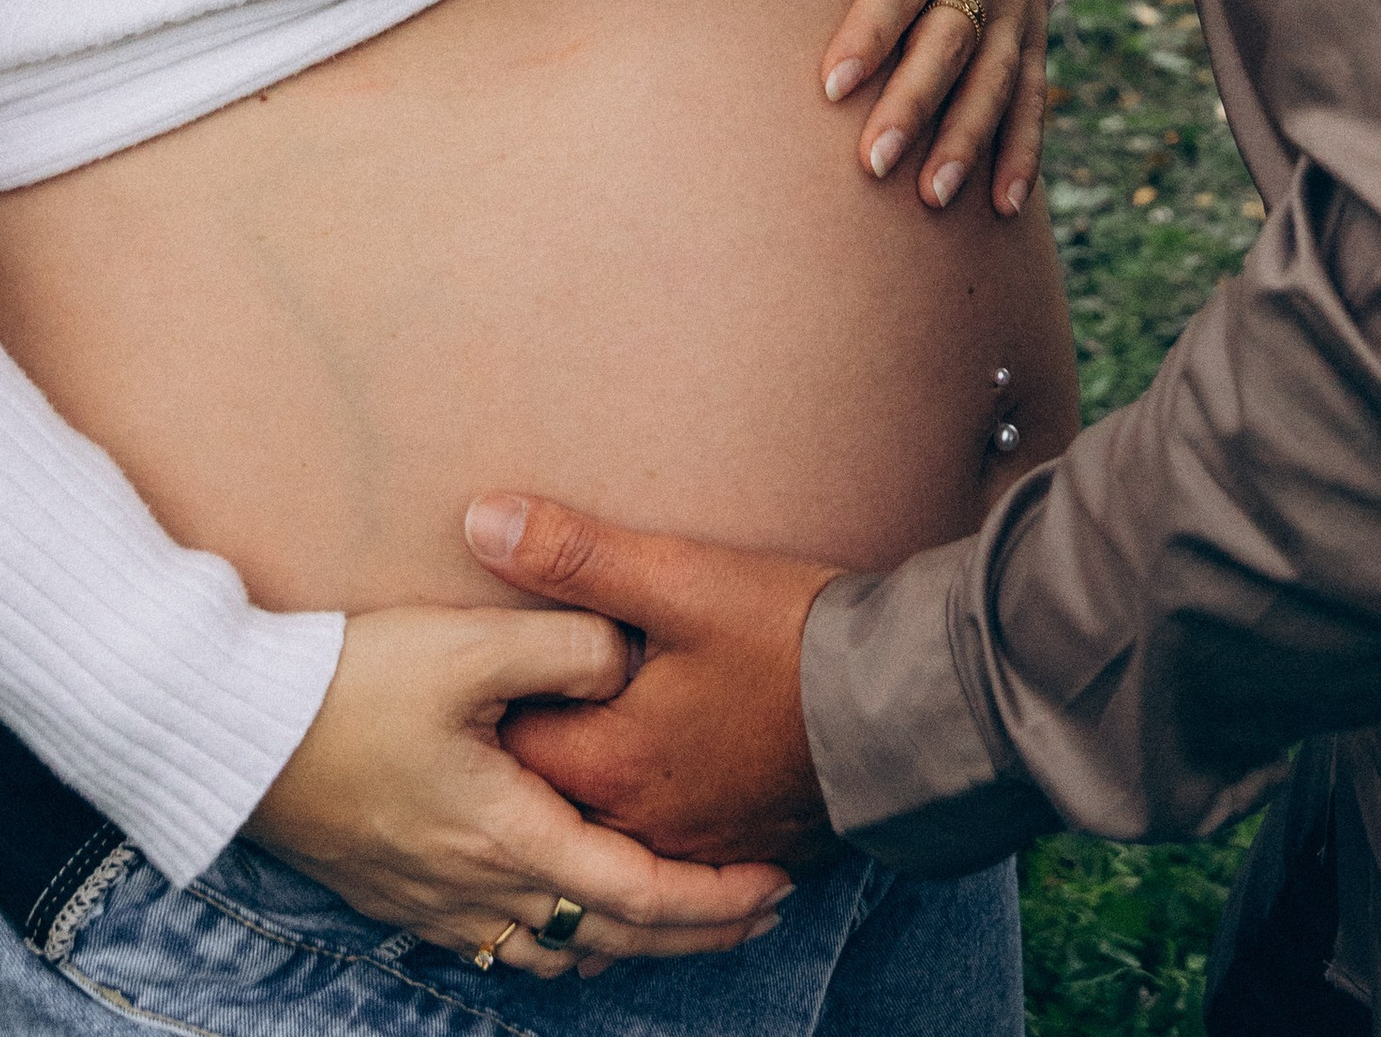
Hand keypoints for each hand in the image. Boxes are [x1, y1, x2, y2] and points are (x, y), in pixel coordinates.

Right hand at [246, 602, 792, 975]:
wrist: (233, 729)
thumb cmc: (352, 684)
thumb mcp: (469, 648)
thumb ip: (565, 646)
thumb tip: (631, 657)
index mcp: (507, 835)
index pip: (636, 894)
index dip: (713, 897)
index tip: (774, 883)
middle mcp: (476, 889)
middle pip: (607, 938)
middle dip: (694, 931)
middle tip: (761, 909)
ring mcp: (431, 902)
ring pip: (555, 952)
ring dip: (627, 942)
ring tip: (681, 916)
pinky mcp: (396, 894)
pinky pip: (500, 944)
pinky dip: (557, 940)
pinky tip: (566, 916)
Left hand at [473, 497, 842, 872]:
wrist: (901, 701)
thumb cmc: (788, 636)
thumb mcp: (679, 579)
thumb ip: (575, 555)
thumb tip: (480, 520)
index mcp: (613, 765)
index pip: (508, 750)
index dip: (487, 708)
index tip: (480, 675)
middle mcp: (643, 827)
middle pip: (554, 806)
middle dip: (533, 763)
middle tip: (510, 719)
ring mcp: (697, 849)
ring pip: (610, 840)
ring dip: (587, 806)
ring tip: (570, 762)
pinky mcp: (746, 852)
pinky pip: (670, 860)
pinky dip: (646, 835)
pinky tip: (651, 798)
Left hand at [768, 0, 1052, 214]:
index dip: (869, 33)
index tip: (831, 86)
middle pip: (948, 44)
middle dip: (913, 105)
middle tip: (871, 162)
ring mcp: (1015, 9)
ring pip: (992, 81)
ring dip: (966, 141)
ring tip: (931, 197)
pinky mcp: (1033, 38)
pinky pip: (1032, 98)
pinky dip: (1023, 153)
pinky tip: (1005, 207)